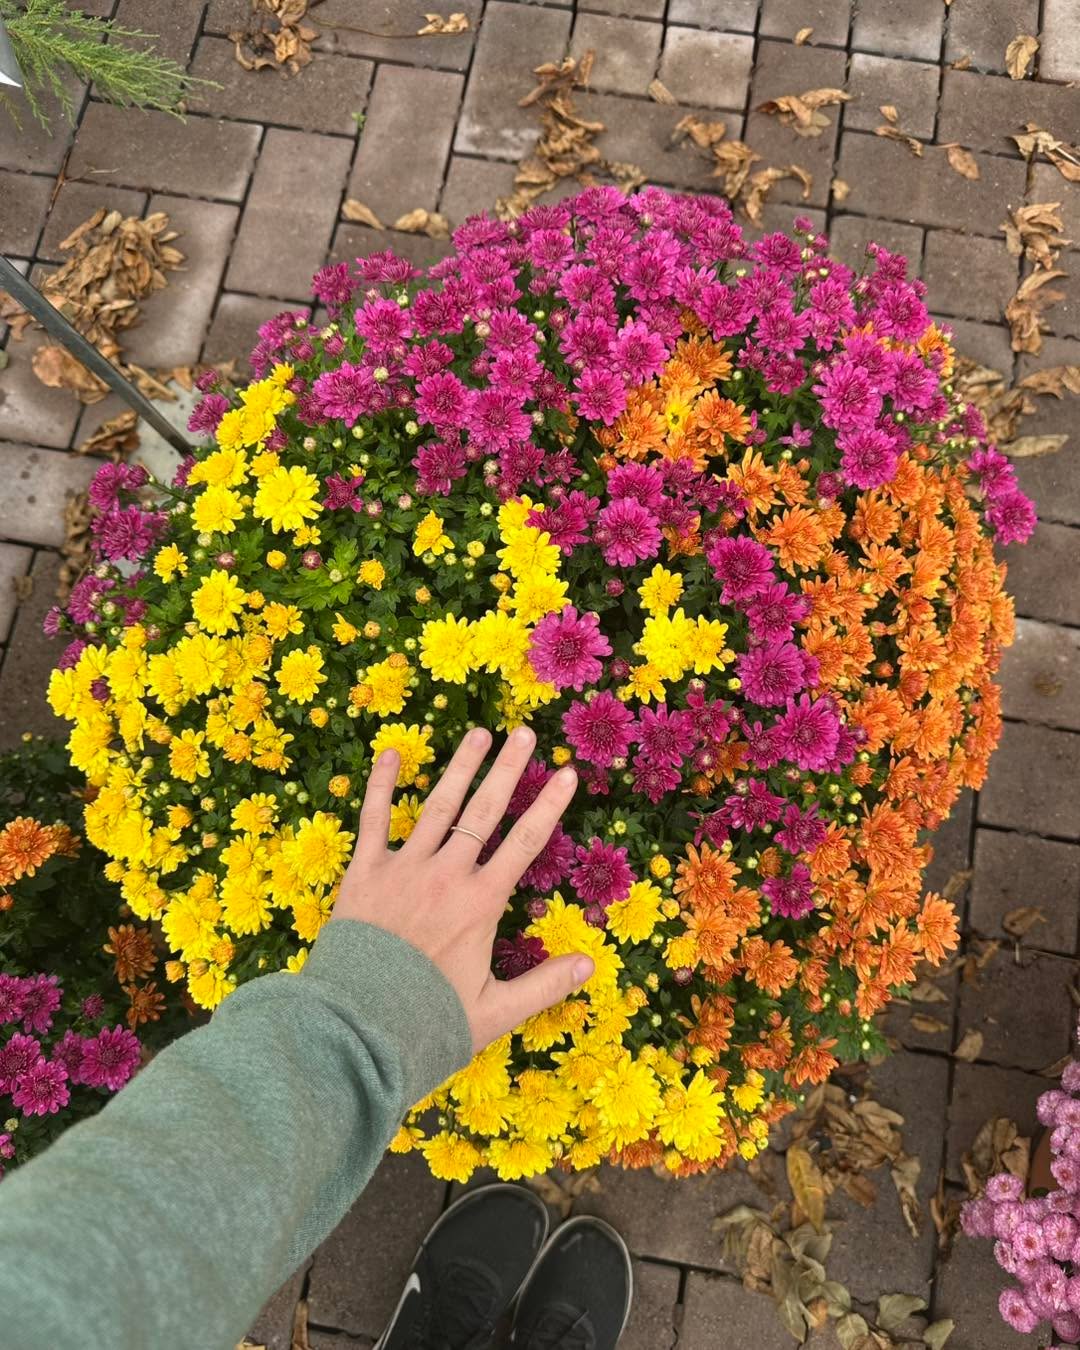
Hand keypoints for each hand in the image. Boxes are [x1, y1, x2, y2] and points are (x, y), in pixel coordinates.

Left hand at [333, 725, 594, 1052]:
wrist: (356, 1029)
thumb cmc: (428, 1023)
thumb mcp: (494, 1012)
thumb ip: (544, 985)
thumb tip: (591, 964)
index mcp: (481, 903)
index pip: (525, 843)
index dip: (548, 806)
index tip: (566, 773)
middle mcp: (445, 876)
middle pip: (484, 812)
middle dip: (508, 770)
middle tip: (525, 733)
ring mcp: (403, 869)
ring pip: (437, 807)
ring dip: (459, 767)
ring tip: (479, 733)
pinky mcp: (364, 874)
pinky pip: (372, 820)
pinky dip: (380, 784)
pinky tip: (392, 752)